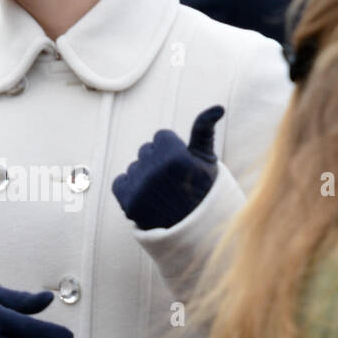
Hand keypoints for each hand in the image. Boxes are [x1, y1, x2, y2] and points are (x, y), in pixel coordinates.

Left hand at [111, 106, 224, 229]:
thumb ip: (204, 130)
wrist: (195, 231)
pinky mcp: (128, 204)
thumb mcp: (207, 159)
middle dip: (157, 163)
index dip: (172, 151)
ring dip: (144, 178)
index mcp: (175, 156)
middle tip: (173, 183)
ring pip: (134, 168)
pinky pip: (120, 183)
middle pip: (146, 151)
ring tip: (161, 194)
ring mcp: (140, 188)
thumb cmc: (203, 191)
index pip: (160, 136)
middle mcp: (155, 171)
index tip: (181, 168)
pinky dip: (129, 189)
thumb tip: (217, 107)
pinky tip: (146, 198)